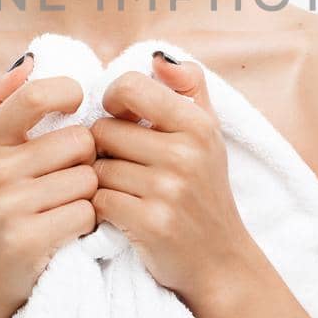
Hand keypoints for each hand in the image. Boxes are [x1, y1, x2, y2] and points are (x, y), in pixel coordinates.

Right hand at [0, 52, 99, 314]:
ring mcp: (9, 206)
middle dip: (87, 158)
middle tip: (69, 175)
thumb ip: (3, 98)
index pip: (35, 95)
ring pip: (88, 179)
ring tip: (65, 204)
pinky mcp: (27, 240)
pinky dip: (87, 222)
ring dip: (89, 193)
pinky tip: (68, 228)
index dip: (69, 93)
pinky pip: (86, 213)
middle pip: (79, 141)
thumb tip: (32, 58)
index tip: (77, 105)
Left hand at [89, 51, 263, 308]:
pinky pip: (98, 201)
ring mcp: (168, 189)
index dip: (111, 100)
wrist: (220, 260)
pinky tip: (118, 213)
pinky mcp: (150, 223)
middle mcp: (185, 153)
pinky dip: (100, 208)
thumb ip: (189, 86)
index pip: (128, 87)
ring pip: (97, 167)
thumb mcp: (209, 132)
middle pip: (103, 131)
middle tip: (122, 164)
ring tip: (123, 190)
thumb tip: (157, 56)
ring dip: (100, 181)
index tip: (117, 117)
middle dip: (104, 148)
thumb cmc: (205, 190)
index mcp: (197, 125)